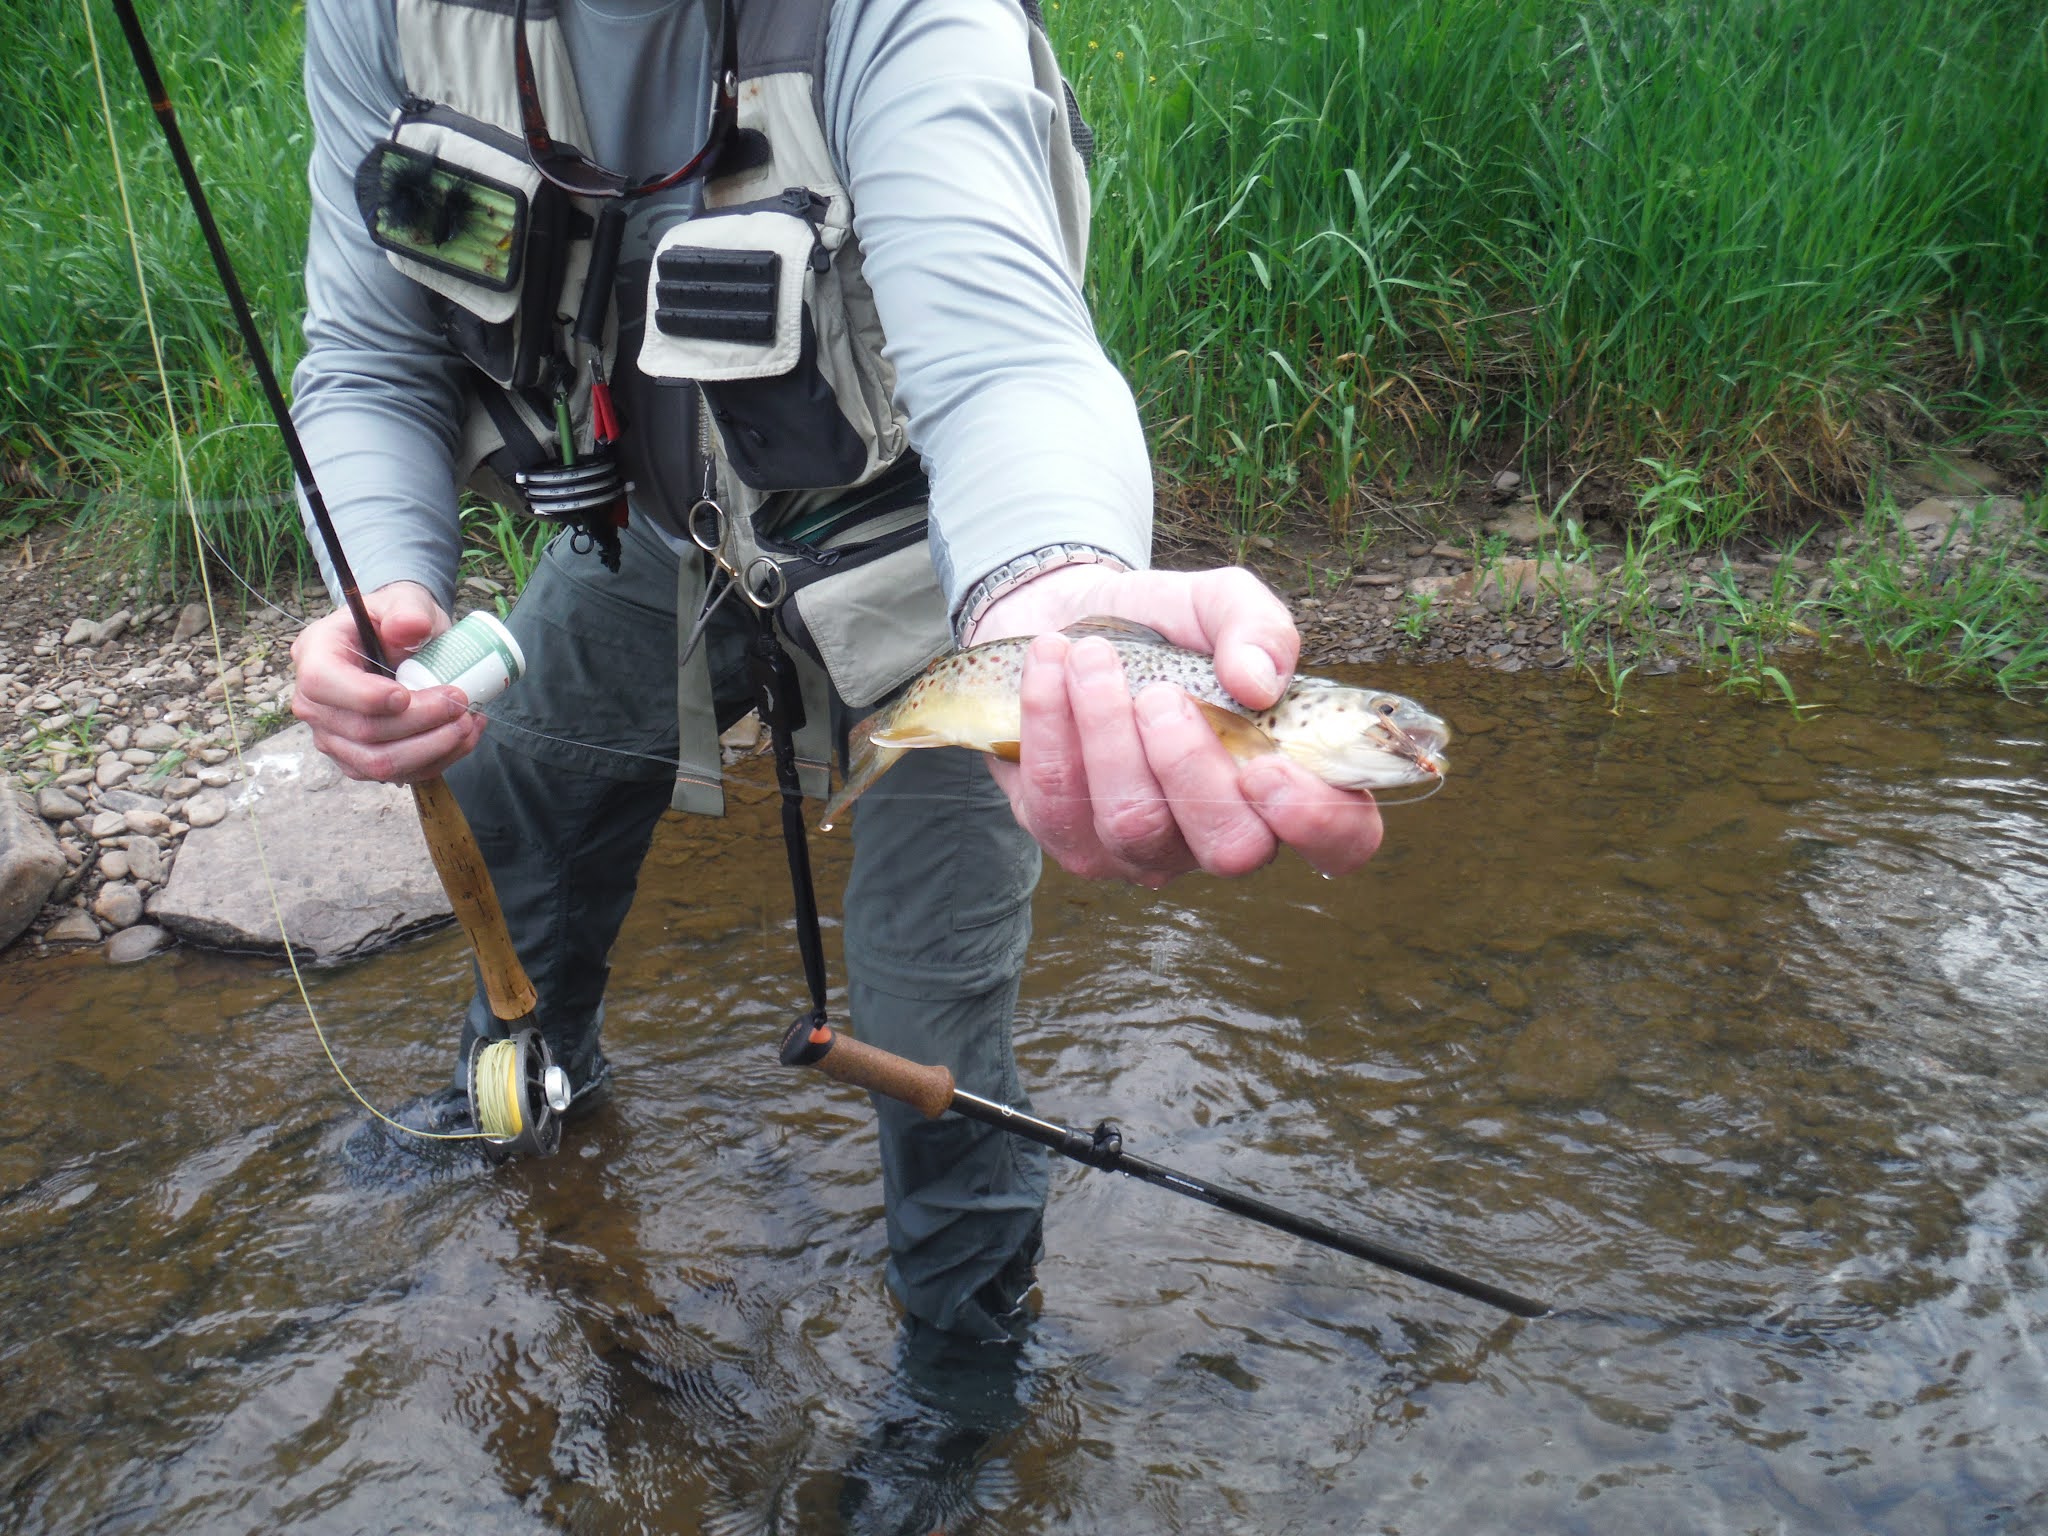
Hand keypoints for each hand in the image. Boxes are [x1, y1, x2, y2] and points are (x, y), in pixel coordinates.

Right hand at [289, 581, 483, 782]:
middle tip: (461, 703)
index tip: (407, 694)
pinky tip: (464, 736)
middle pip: (362, 731)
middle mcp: (314, 703)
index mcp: (315, 655)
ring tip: (468, 722)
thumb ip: (407, 610)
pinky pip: (398, 774)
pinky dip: (438, 759)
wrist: (400, 645)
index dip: (366, 696)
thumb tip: (410, 627)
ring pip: (380, 763)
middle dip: (420, 723)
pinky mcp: (359, 760)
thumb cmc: (396, 621)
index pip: (324, 684)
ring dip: (433, 748)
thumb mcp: (404, 602)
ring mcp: (334, 738)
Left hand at [968, 564, 1382, 885]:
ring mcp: (1147, 850)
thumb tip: (1260, 682)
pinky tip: (1052, 664)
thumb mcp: (1217, 602)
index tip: (1266, 763)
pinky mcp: (1073, 840)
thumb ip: (1256, 626)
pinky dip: (1052, 721)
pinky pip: (1059, 803)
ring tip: (1091, 656)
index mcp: (1286, 781)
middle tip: (1159, 693)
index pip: (1340, 841)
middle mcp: (1223, 831)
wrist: (1067, 624)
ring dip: (1108, 729)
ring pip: (1136, 824)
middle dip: (1190, 766)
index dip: (1316, 822)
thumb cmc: (1162, 628)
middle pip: (1231, 847)